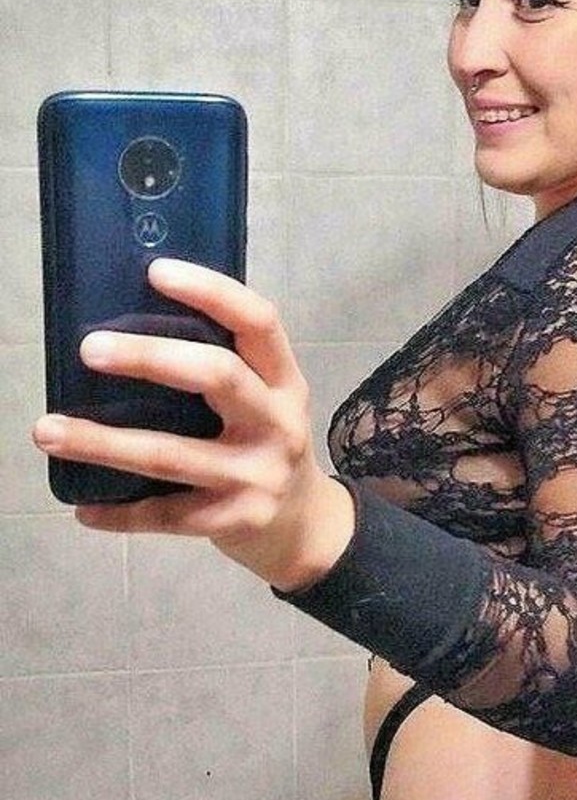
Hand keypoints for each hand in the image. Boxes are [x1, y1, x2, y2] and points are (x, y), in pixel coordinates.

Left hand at [31, 259, 354, 589]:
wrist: (305, 527)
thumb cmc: (264, 446)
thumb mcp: (265, 400)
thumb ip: (221, 368)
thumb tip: (125, 328)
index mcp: (284, 380)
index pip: (258, 321)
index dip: (211, 291)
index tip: (155, 271)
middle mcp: (278, 422)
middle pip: (217, 376)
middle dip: (148, 358)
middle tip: (88, 349)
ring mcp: (259, 475)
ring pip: (172, 455)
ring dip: (103, 443)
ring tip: (47, 431)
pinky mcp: (237, 520)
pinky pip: (167, 514)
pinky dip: (120, 513)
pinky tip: (83, 509)